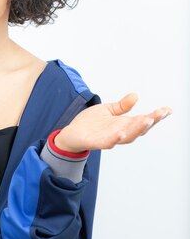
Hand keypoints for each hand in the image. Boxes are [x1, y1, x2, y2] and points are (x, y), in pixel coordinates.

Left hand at [55, 93, 172, 152]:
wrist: (71, 134)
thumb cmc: (90, 124)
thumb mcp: (107, 110)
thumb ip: (121, 106)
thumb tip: (135, 96)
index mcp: (123, 124)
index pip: (143, 121)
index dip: (156, 117)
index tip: (167, 110)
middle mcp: (119, 132)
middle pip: (138, 129)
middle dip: (150, 122)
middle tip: (159, 114)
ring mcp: (109, 138)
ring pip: (126, 136)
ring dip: (136, 129)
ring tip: (146, 121)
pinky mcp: (96, 142)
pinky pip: (107, 142)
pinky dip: (115, 139)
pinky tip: (121, 133)